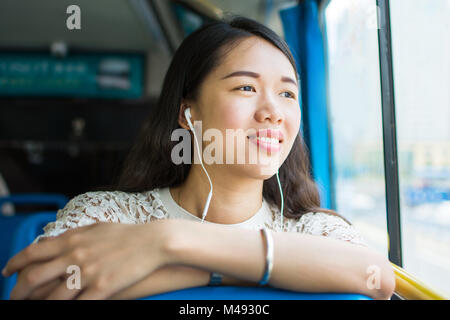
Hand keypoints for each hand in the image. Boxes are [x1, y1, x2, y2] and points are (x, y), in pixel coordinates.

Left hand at [2, 220, 172, 299]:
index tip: (7, 272)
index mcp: (72, 239)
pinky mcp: (103, 288)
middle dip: (17, 292)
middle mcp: (75, 255)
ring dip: (39, 306)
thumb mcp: (96, 227)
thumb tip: (54, 240)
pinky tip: (64, 311)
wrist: (154, 241)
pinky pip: (78, 306)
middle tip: (12, 299)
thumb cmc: (126, 234)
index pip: (33, 252)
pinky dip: (66, 311)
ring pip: (52, 297)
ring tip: (33, 309)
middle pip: (34, 277)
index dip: (15, 263)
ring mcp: (88, 273)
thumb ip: (73, 234)